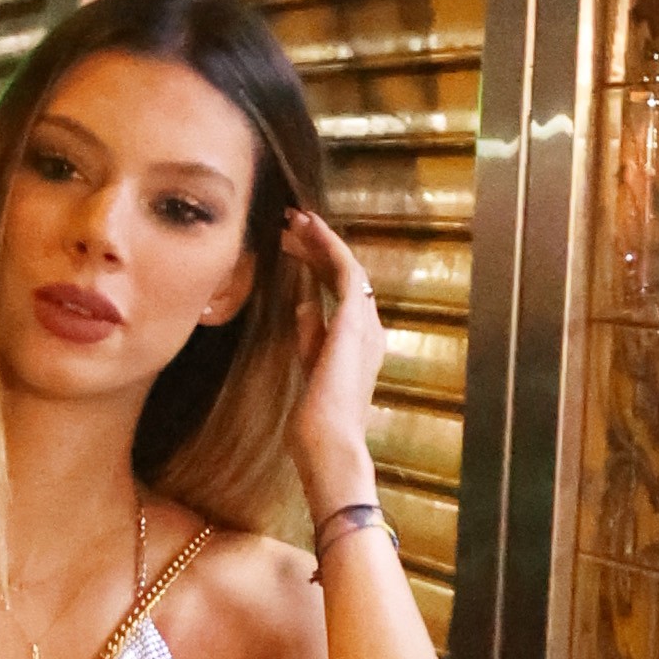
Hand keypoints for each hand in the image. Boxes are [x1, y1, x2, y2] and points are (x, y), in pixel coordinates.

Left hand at [282, 209, 384, 514]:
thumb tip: (304, 303)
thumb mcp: (310, 364)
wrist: (328, 438)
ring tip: (294, 219)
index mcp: (359, 339)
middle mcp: (368, 326)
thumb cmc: (317, 415)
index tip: (292, 244)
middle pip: (343, 273)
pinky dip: (328, 248)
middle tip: (290, 222)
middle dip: (317, 245)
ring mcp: (365, 322)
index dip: (317, 263)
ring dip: (320, 240)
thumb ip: (310, 333)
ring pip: (346, 266)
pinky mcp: (354, 320)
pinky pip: (345, 272)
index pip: (339, 290)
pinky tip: (309, 231)